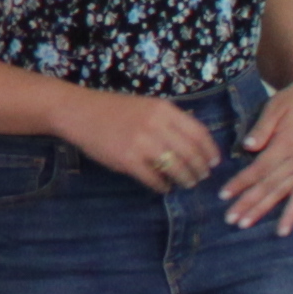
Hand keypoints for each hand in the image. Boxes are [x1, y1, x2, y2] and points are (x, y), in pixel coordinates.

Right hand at [66, 90, 222, 195]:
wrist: (78, 111)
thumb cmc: (113, 109)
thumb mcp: (147, 106)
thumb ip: (169, 120)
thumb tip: (193, 143)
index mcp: (164, 109)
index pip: (199, 133)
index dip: (210, 151)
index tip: (214, 162)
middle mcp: (156, 125)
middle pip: (191, 153)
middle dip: (200, 169)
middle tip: (201, 177)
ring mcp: (141, 143)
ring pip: (176, 168)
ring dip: (185, 179)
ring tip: (186, 183)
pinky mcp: (127, 160)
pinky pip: (154, 178)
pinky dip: (162, 186)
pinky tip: (163, 187)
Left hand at [224, 82, 292, 233]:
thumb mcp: (275, 107)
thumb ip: (262, 128)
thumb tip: (248, 146)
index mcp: (286, 145)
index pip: (259, 169)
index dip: (241, 183)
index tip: (224, 195)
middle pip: (268, 186)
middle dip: (248, 203)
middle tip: (230, 218)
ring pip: (281, 194)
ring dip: (263, 210)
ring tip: (245, 224)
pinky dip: (292, 214)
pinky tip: (283, 230)